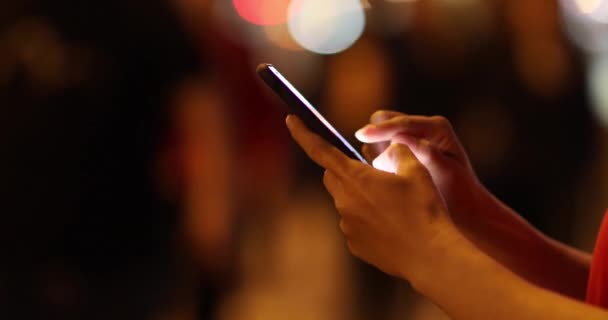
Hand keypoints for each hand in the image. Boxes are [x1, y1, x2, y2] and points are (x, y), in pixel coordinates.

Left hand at [285, 115, 460, 279]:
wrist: (430, 255)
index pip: (319, 149)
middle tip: (373, 173)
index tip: (290, 119)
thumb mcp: (416, 169)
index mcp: (355, 177)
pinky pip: (355, 224)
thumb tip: (389, 149)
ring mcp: (347, 225)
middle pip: (332, 176)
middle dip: (345, 170)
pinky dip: (368, 220)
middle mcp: (344, 201)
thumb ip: (397, 151)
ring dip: (360, 197)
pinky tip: (393, 226)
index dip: (302, 133)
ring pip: (346, 202)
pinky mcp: (355, 244)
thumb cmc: (424, 209)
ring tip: (394, 206)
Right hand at [356, 111, 481, 226]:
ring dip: (375, 150)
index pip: (402, 123)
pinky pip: (378, 148)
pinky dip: (376, 159)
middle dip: (376, 137)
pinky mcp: (400, 150)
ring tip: (386, 173)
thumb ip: (425, 153)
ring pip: (379, 135)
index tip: (360, 135)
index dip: (380, 129)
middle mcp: (421, 128)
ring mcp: (409, 139)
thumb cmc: (459, 193)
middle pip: (385, 120)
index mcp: (436, 128)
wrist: (465, 210)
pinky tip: (386, 176)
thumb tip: (399, 138)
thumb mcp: (445, 172)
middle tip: (376, 163)